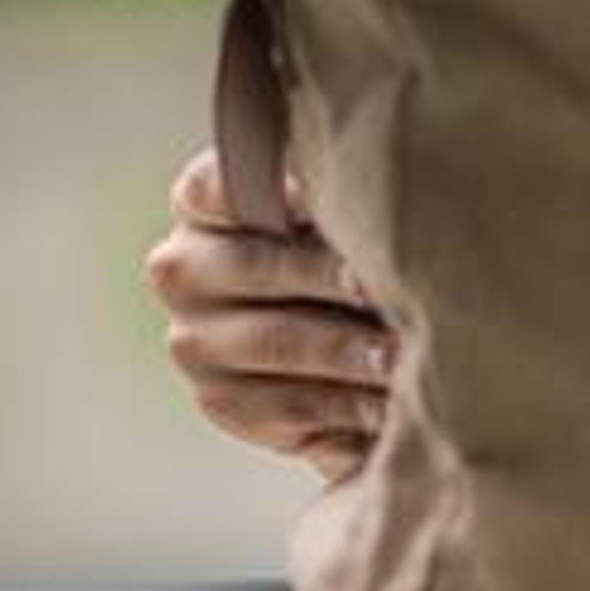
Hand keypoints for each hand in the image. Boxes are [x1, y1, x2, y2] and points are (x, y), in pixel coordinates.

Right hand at [142, 147, 390, 482]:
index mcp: (202, 203)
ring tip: (406, 354)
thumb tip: (380, 197)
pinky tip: (396, 401)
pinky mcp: (224, 401)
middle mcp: (184, 268)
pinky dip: (349, 404)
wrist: (349, 332)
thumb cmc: (351, 245)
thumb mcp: (343, 210)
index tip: (323, 198)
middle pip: (255, 265)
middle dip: (331, 276)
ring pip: (276, 340)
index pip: (214, 185)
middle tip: (388, 288)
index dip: (274, 189)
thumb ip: (343, 195)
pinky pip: (291, 405)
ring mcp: (195, 340)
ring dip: (348, 351)